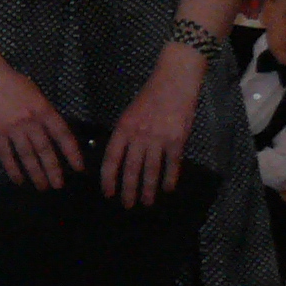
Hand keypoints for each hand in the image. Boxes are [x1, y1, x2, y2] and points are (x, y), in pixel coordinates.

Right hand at [0, 55, 78, 191]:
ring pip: (27, 156)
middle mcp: (30, 121)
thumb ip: (45, 113)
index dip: (72, 152)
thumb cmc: (12, 82)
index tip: (78, 167)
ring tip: (42, 186)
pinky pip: (6, 155)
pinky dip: (13, 169)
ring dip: (36, 173)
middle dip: (53, 169)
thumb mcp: (36, 93)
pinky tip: (19, 179)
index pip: (62, 135)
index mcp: (44, 110)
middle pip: (45, 149)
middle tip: (58, 185)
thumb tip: (53, 133)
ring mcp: (12, 129)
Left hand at [99, 49, 201, 207]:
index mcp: (123, 128)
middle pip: (131, 168)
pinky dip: (169, 178)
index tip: (108, 192)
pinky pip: (172, 164)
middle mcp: (139, 135)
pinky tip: (167, 189)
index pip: (112, 158)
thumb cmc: (150, 96)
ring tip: (146, 202)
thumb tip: (119, 156)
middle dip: (128, 189)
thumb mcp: (130, 113)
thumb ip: (125, 134)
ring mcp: (159, 139)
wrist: (175, 81)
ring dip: (148, 189)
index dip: (109, 177)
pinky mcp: (177, 140)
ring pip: (151, 170)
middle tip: (126, 204)